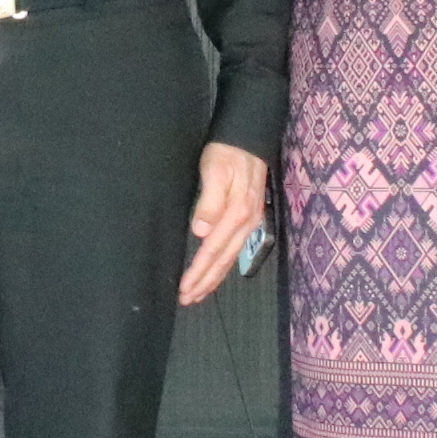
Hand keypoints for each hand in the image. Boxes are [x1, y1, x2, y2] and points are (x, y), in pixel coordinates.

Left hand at [181, 142, 268, 305]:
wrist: (249, 138)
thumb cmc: (228, 153)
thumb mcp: (214, 172)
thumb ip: (209, 201)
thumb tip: (201, 231)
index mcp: (237, 214)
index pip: (213, 250)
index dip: (198, 272)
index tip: (184, 289)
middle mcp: (248, 223)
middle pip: (224, 260)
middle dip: (206, 282)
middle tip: (187, 299)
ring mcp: (252, 222)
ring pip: (231, 257)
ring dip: (215, 277)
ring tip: (199, 293)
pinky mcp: (251, 219)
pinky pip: (236, 249)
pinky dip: (224, 264)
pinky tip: (217, 270)